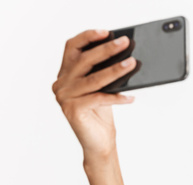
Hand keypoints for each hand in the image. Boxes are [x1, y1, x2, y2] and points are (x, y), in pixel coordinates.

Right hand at [51, 29, 137, 165]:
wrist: (98, 144)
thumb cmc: (101, 116)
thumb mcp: (102, 89)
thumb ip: (104, 72)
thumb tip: (123, 54)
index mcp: (65, 75)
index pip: (72, 48)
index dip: (88, 37)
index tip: (106, 32)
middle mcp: (61, 84)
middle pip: (84, 60)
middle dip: (106, 49)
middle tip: (125, 43)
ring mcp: (64, 97)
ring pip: (94, 79)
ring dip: (115, 71)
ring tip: (132, 64)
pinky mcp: (73, 110)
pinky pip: (99, 98)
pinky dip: (116, 97)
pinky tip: (130, 97)